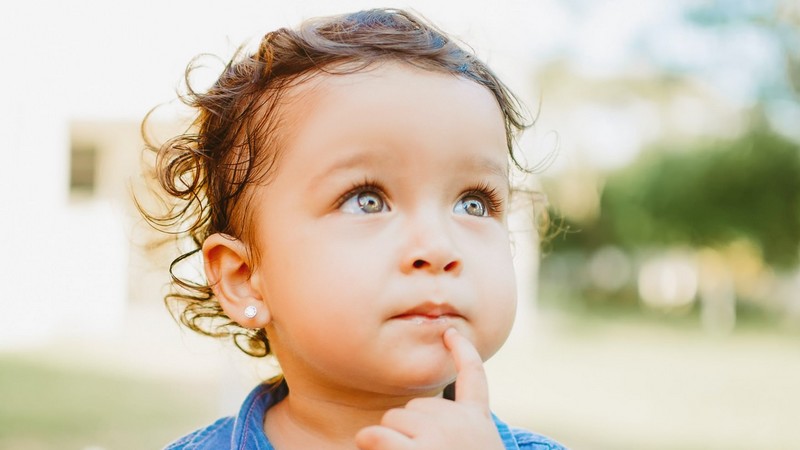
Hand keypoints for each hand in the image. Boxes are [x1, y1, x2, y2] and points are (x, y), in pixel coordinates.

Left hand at [355, 328, 503, 449]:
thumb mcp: (478, 447)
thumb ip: (460, 431)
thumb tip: (414, 419)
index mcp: (481, 424)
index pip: (474, 378)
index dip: (462, 352)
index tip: (450, 332)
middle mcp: (462, 423)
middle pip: (415, 406)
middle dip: (408, 428)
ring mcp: (440, 436)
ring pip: (393, 419)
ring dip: (390, 440)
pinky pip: (378, 435)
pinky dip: (369, 443)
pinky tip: (371, 447)